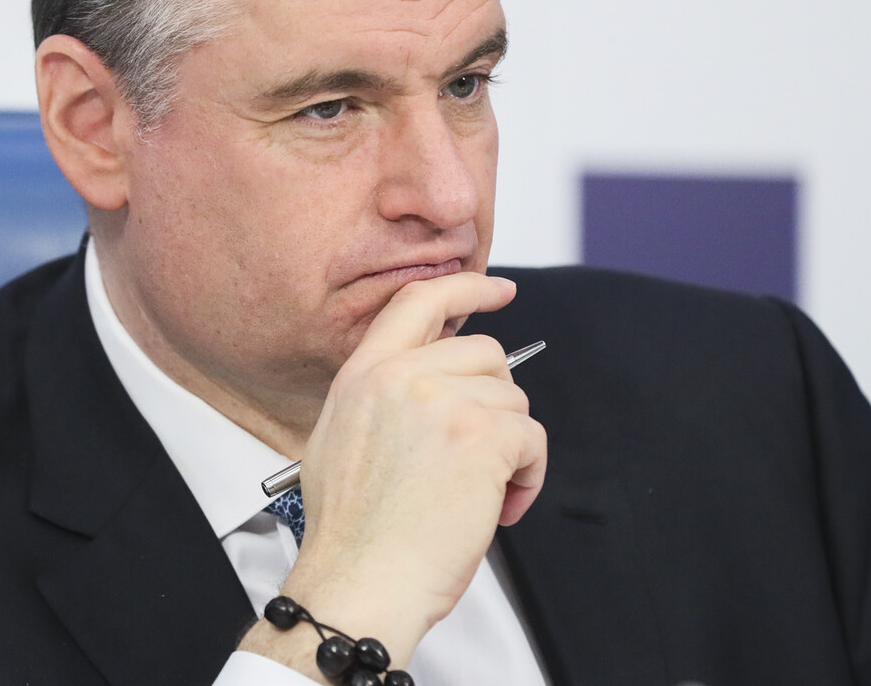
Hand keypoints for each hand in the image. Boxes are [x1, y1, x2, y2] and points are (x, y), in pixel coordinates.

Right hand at [239, 272, 546, 677]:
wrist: (360, 582)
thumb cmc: (353, 534)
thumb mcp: (339, 439)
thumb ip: (380, 396)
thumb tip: (428, 381)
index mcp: (363, 374)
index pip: (419, 302)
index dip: (466, 287)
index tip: (499, 290)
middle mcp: (401, 376)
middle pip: (485, 353)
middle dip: (496, 401)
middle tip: (483, 454)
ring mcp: (444, 401)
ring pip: (513, 398)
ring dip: (511, 448)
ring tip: (483, 494)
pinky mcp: (483, 436)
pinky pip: (532, 437)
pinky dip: (528, 475)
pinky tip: (500, 507)